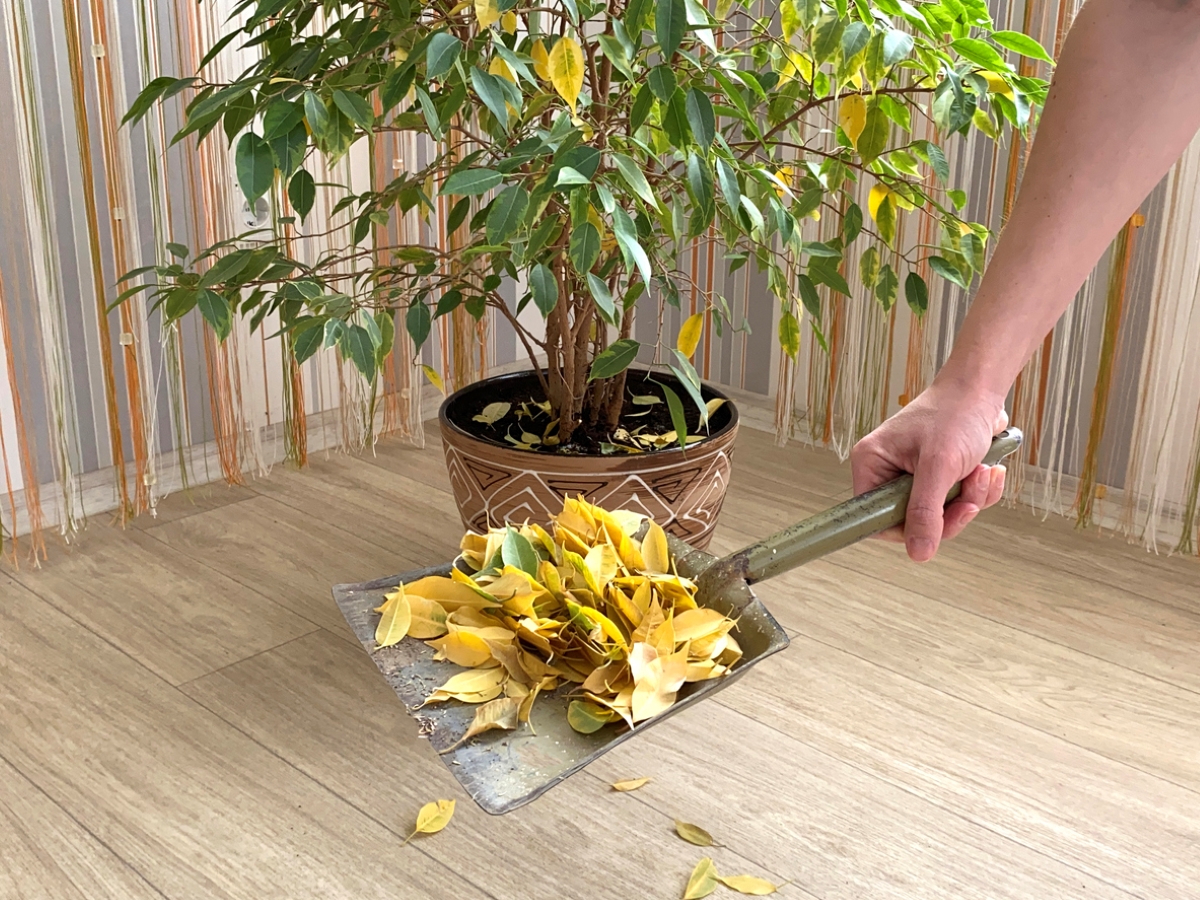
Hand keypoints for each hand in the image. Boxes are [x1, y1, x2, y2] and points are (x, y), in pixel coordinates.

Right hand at [850, 379, 1009, 561]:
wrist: (982, 391)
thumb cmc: (955, 413)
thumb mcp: (939, 464)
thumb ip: (925, 510)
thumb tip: (918, 553)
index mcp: (872, 465)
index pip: (874, 518)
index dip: (905, 529)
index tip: (935, 523)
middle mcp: (887, 473)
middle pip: (911, 522)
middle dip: (949, 512)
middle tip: (969, 495)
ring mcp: (913, 477)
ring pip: (938, 516)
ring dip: (968, 500)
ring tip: (981, 472)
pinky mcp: (938, 479)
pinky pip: (955, 505)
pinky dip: (976, 493)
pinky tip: (986, 471)